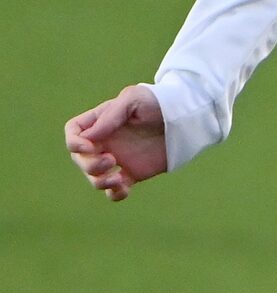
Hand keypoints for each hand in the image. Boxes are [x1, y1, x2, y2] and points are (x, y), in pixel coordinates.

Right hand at [67, 84, 166, 200]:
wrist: (187, 119)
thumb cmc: (159, 102)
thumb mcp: (134, 99)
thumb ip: (110, 115)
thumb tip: (88, 137)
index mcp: (101, 122)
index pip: (73, 133)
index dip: (74, 142)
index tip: (88, 147)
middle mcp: (106, 142)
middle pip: (80, 159)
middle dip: (88, 165)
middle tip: (111, 161)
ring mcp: (118, 159)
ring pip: (94, 177)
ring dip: (99, 182)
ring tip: (117, 179)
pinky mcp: (133, 173)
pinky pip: (115, 190)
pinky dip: (115, 194)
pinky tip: (124, 189)